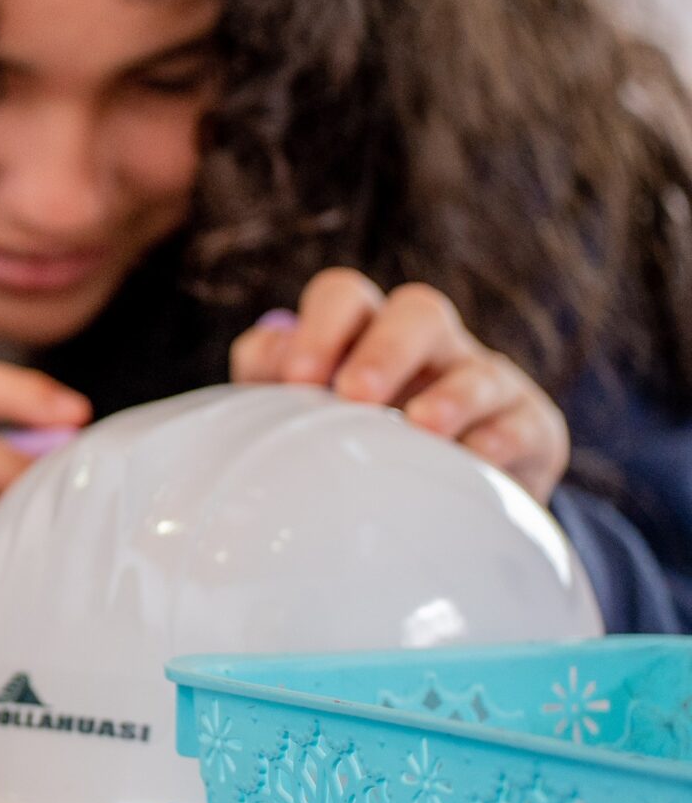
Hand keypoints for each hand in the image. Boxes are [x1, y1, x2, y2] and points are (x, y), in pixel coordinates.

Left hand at [231, 269, 568, 502]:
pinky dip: (502, 438)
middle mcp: (430, 346)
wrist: (437, 506)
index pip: (343, 297)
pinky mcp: (530, 428)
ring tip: (421, 427)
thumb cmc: (352, 447)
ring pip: (478, 368)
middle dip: (386, 348)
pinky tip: (479, 459)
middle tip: (354, 395)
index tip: (299, 380)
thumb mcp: (305, 414)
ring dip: (449, 395)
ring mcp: (485, 382)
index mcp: (367, 333)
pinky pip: (525, 423)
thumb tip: (271, 352)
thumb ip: (272, 380)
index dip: (320, 326)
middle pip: (420, 310)